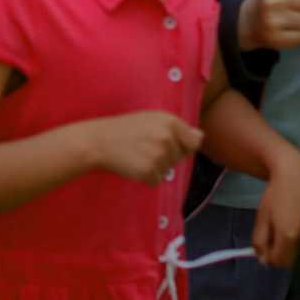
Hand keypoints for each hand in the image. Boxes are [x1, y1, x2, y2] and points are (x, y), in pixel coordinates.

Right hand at [84, 110, 204, 183]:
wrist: (98, 141)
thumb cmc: (125, 128)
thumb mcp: (152, 119)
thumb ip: (178, 128)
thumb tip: (201, 137)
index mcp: (170, 121)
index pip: (193, 142)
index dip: (181, 145)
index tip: (165, 144)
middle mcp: (168, 137)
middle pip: (180, 158)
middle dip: (166, 156)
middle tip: (144, 147)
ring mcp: (159, 155)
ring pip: (168, 170)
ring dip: (156, 167)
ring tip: (137, 154)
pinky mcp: (149, 171)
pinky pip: (156, 181)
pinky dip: (146, 177)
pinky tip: (134, 165)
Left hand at [250, 149, 299, 265]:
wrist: (296, 176)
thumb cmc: (276, 195)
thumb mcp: (262, 217)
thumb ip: (259, 241)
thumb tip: (262, 260)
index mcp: (288, 236)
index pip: (276, 261)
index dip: (267, 254)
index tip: (265, 241)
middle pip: (288, 261)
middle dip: (278, 253)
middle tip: (273, 235)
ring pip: (298, 255)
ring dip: (288, 249)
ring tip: (284, 230)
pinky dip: (298, 243)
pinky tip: (294, 227)